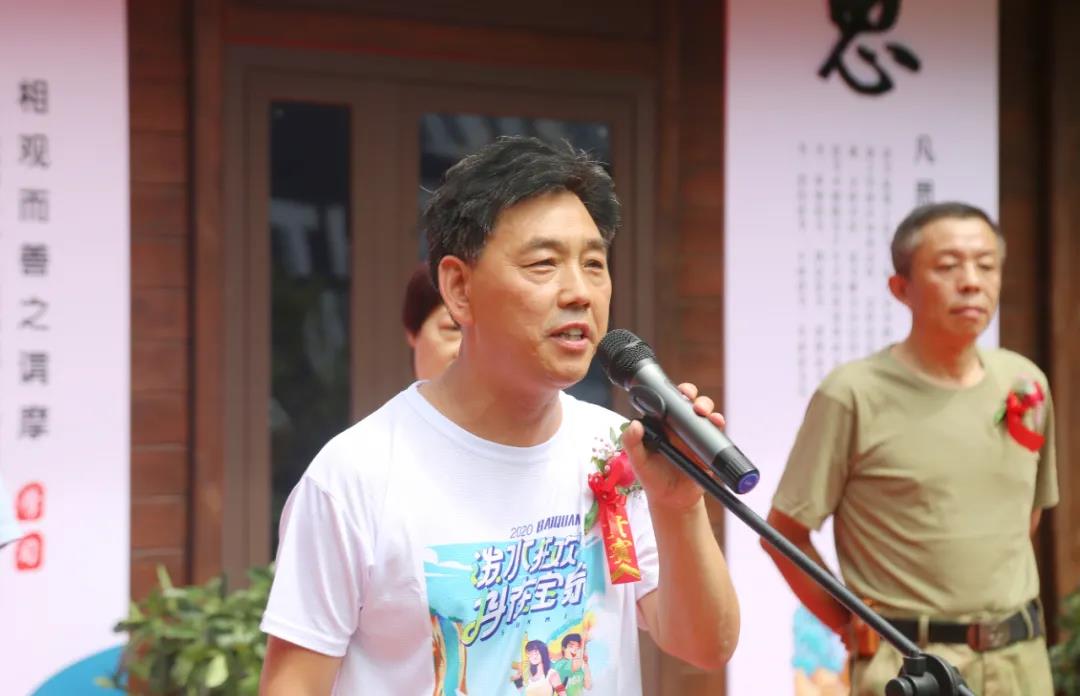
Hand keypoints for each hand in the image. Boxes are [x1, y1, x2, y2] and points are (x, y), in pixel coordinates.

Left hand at [621, 382, 725, 511]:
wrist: (674, 501)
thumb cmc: (653, 478)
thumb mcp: (638, 462)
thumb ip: (632, 443)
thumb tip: (634, 424)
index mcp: (661, 425)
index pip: (666, 402)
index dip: (671, 392)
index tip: (674, 391)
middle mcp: (678, 426)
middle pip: (687, 402)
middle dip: (691, 395)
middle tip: (691, 400)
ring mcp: (694, 435)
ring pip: (703, 413)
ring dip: (706, 406)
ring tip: (705, 413)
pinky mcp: (707, 446)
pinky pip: (714, 431)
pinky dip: (717, 423)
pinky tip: (717, 422)